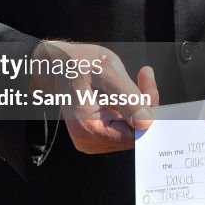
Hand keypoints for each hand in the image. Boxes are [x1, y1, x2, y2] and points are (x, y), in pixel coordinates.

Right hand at [31, 41, 158, 153]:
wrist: (57, 64)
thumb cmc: (77, 64)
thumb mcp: (105, 72)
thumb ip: (128, 98)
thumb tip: (147, 123)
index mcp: (88, 127)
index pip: (132, 134)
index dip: (147, 111)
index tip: (148, 83)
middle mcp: (89, 141)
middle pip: (134, 133)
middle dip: (144, 106)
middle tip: (144, 76)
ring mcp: (92, 140)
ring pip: (131, 130)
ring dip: (138, 106)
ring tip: (134, 80)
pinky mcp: (97, 135)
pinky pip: (124, 127)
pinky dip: (130, 109)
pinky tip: (124, 91)